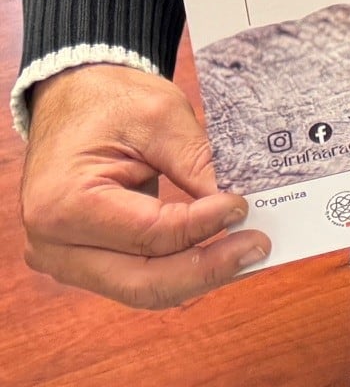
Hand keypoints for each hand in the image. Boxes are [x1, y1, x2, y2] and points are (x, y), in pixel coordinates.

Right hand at [20, 63, 268, 307]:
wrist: (71, 98)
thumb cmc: (109, 102)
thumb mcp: (160, 117)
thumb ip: (196, 163)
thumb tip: (237, 207)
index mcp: (64, 205)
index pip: (150, 234)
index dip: (203, 224)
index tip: (244, 206)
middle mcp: (54, 245)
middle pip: (141, 281)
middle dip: (206, 269)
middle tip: (257, 246)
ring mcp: (64, 258)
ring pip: (140, 288)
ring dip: (197, 275)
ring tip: (246, 252)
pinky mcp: (83, 260)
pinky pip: (136, 276)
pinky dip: (179, 269)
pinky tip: (218, 253)